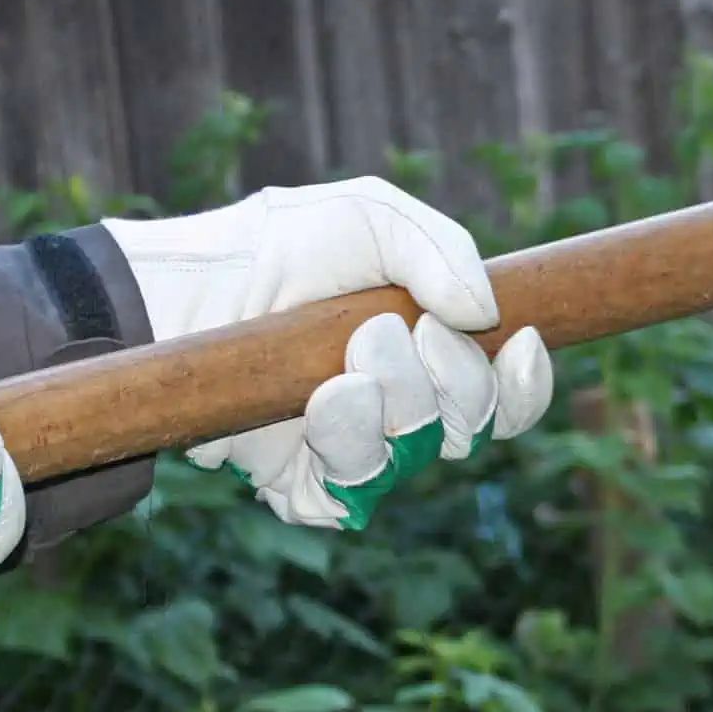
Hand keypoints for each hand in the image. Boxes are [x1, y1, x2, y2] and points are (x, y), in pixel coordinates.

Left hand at [107, 177, 552, 527]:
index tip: (519, 341)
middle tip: (387, 330)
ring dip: (391, 404)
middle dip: (450, 379)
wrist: (187, 289)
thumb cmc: (280, 246)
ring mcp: (354, 448)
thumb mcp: (369, 216)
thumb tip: (487, 314)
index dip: (525, 381)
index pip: (507, 391)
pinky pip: (350, 495)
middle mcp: (402, 404)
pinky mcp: (304, 484)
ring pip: (414, 456)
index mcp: (432, 347)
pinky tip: (315, 406)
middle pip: (473, 426)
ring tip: (342, 363)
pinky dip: (344, 449)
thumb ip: (442, 250)